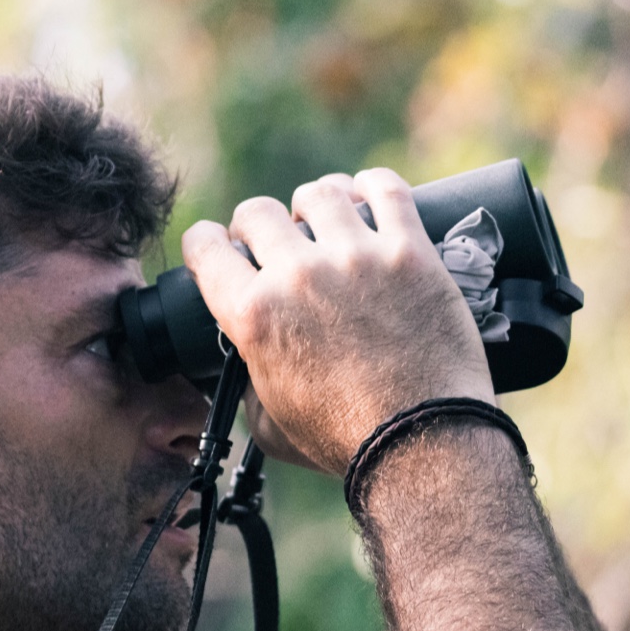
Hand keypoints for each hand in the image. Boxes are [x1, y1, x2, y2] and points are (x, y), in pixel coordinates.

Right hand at [181, 169, 494, 474]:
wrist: (423, 443)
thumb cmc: (346, 442)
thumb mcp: (269, 425)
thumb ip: (248, 384)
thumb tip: (249, 364)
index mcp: (254, 316)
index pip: (206, 248)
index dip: (206, 243)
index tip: (219, 246)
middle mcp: (297, 276)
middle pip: (257, 212)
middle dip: (259, 226)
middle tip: (278, 243)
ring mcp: (355, 257)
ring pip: (319, 193)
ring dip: (316, 204)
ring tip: (328, 220)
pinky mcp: (409, 251)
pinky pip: (385, 188)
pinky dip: (372, 186)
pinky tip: (370, 197)